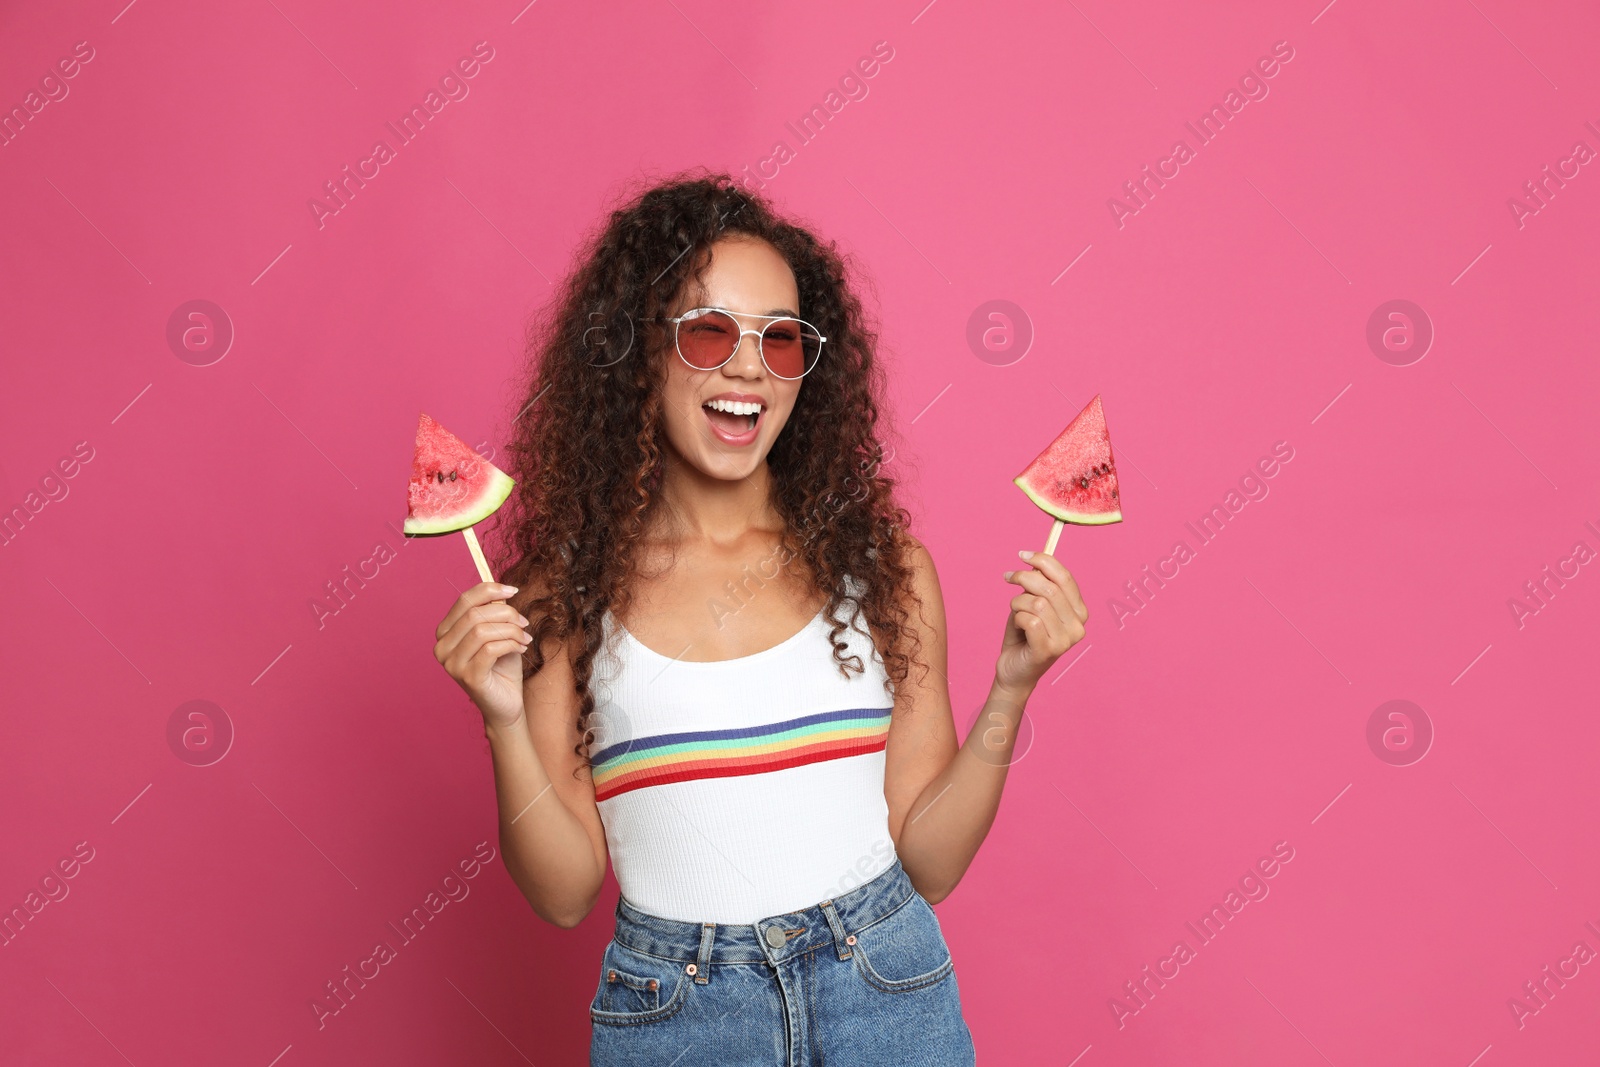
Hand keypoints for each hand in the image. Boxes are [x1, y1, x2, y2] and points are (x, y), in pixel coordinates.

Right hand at [434, 582, 532, 729]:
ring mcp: (451, 664)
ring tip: (524, 638)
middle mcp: (442, 648)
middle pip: (474, 614)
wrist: (507, 703)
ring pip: (482, 630)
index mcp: (445, 633)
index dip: (490, 590)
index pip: (464, 600)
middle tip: (524, 623)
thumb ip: (494, 612)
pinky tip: (521, 648)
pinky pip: (490, 649)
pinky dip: (511, 644)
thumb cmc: (502, 667)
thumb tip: (501, 591)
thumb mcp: (499, 632)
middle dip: (505, 613)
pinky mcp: (467, 677)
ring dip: (511, 630)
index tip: (513, 590)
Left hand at [996, 550, 1087, 696]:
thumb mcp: (1033, 603)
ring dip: (1017, 603)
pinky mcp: (1048, 651)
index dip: (1043, 561)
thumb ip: (1039, 584)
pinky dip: (1016, 619)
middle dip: (1023, 578)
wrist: (1014, 671)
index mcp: (1080, 611)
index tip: (1023, 554)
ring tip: (1015, 612)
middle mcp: (1078, 626)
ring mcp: (1066, 641)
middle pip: (1049, 588)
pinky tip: (1018, 628)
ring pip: (1036, 603)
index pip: (1065, 578)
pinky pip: (1029, 620)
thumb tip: (1034, 561)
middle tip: (1008, 577)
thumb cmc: (1024, 634)